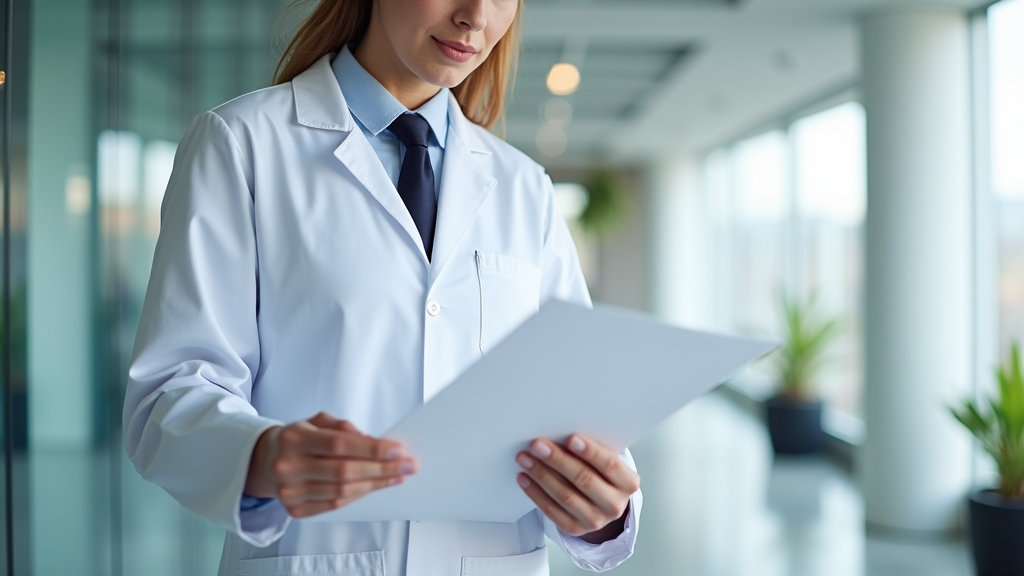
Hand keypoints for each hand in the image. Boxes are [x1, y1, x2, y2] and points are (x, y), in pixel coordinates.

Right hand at [245, 412, 417, 517]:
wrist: (266, 461)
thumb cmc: (298, 438)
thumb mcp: (316, 421)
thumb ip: (343, 427)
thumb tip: (372, 440)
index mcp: (294, 439)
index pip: (339, 445)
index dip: (372, 449)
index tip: (398, 450)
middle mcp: (288, 467)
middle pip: (343, 471)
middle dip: (381, 469)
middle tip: (408, 465)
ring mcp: (289, 492)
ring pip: (341, 491)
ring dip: (375, 485)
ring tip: (397, 476)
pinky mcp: (294, 511)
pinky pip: (334, 505)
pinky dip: (358, 496)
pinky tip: (375, 487)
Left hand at [515, 434, 639, 543]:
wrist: (601, 504)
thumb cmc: (600, 473)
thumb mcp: (604, 461)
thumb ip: (590, 450)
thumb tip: (559, 434)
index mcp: (627, 483)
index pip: (610, 464)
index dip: (591, 451)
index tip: (571, 438)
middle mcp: (614, 505)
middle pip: (584, 479)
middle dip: (558, 460)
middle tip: (538, 445)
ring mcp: (595, 520)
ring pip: (565, 495)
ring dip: (541, 474)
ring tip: (525, 458)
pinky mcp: (575, 529)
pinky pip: (551, 511)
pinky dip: (535, 493)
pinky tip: (525, 478)